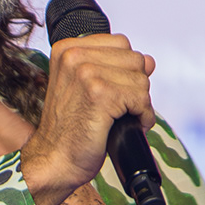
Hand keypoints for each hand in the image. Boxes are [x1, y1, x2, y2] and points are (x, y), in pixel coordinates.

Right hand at [20, 35, 156, 204]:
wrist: (54, 161)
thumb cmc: (70, 130)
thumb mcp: (89, 89)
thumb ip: (115, 69)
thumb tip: (149, 60)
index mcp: (67, 49)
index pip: (121, 43)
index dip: (125, 71)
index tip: (111, 94)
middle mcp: (74, 55)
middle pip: (134, 59)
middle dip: (134, 87)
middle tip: (117, 109)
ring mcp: (86, 72)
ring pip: (141, 79)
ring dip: (139, 104)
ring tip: (119, 119)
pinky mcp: (100, 93)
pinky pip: (141, 98)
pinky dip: (142, 117)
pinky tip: (126, 126)